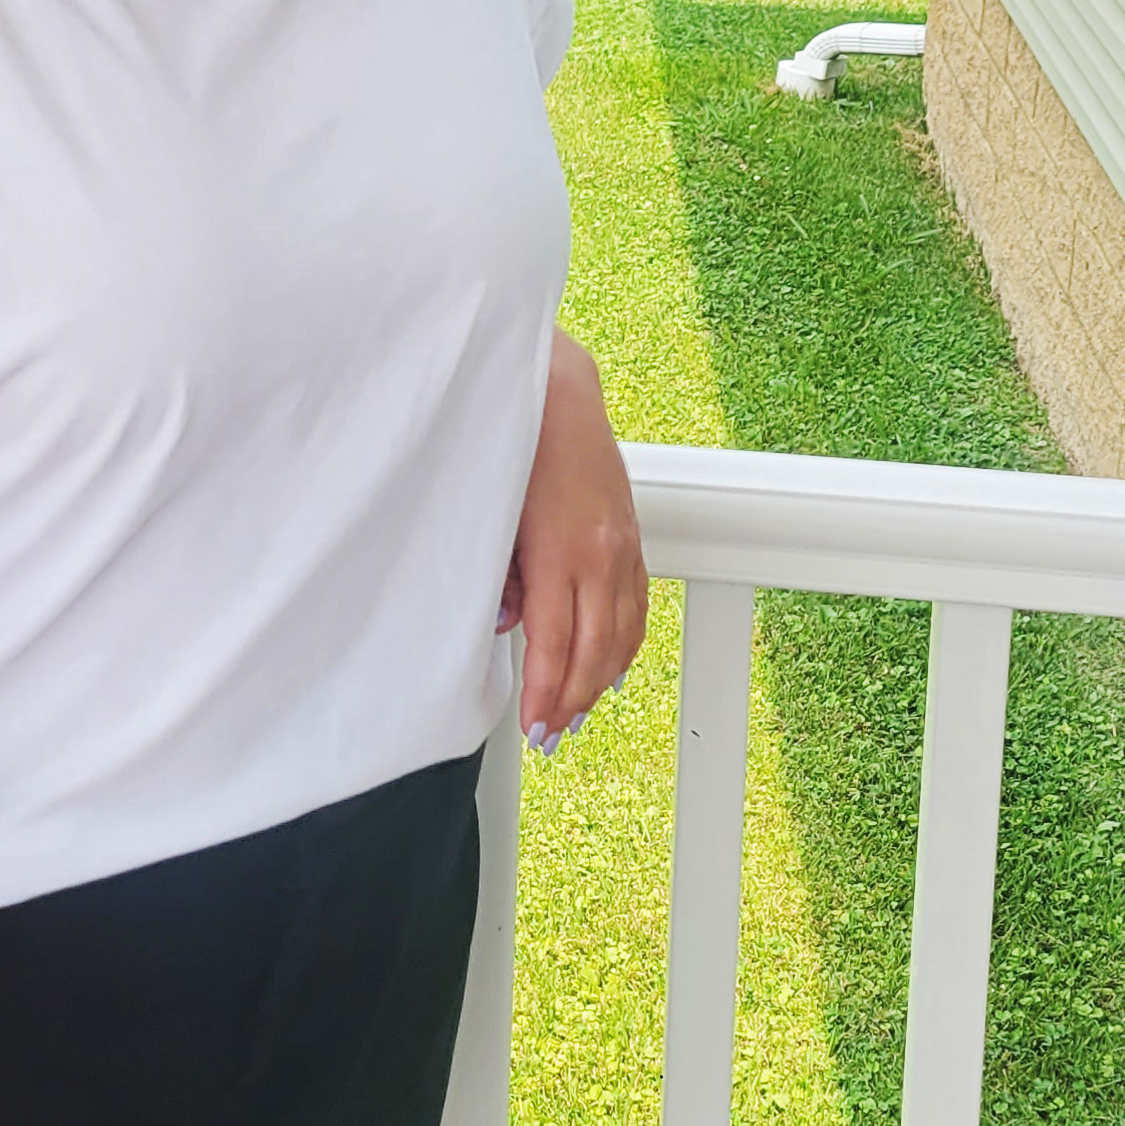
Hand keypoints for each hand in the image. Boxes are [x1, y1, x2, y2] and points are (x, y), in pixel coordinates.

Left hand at [504, 332, 647, 752]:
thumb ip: (498, 576)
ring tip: (575, 711)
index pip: (554, 643)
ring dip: (599, 678)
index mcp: (560, 550)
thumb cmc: (509, 444)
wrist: (553, 390)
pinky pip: (636, 603)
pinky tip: (611, 666)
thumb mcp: (488, 516)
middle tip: (549, 735)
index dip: (545, 692)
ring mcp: (622, 543)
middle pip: (593, 649)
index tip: (532, 727)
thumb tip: (508, 625)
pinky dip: (626, 642)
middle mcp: (600, 552)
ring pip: (622, 632)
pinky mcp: (631, 533)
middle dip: (571, 699)